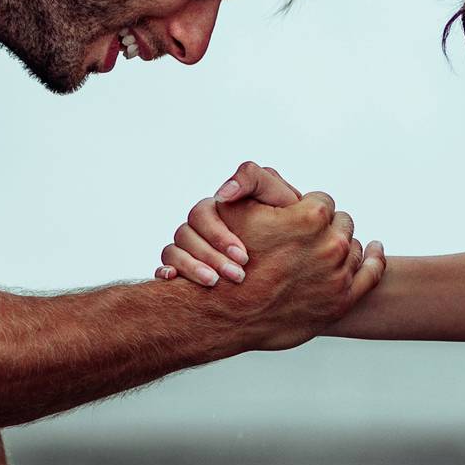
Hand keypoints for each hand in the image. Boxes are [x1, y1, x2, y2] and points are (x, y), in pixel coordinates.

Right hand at [154, 160, 302, 287]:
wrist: (298, 253)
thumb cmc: (290, 221)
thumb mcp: (277, 196)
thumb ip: (253, 180)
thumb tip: (222, 194)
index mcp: (219, 208)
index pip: (202, 216)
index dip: (218, 235)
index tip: (243, 256)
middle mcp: (201, 227)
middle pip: (185, 235)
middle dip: (209, 255)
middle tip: (236, 275)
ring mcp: (192, 248)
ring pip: (172, 252)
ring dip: (190, 267)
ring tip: (214, 284)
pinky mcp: (186, 270)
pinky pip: (167, 269)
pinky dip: (166, 274)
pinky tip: (175, 281)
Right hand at [192, 185, 383, 348]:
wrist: (226, 314)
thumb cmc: (228, 260)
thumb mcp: (234, 209)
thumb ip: (253, 178)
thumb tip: (272, 170)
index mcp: (311, 216)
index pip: (322, 201)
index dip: (305, 209)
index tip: (293, 219)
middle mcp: (331, 244)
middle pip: (341, 223)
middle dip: (326, 227)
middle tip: (304, 238)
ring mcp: (338, 274)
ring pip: (352, 246)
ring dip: (341, 245)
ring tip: (322, 252)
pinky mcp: (342, 300)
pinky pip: (371, 272)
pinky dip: (374, 258)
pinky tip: (375, 249)